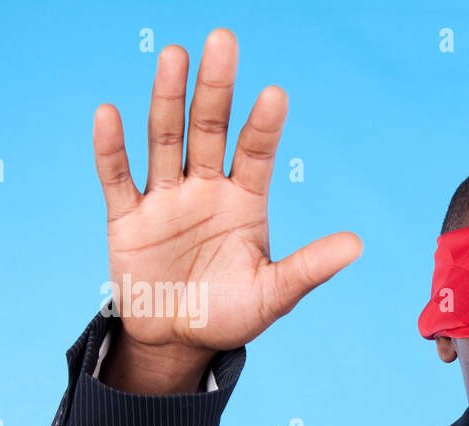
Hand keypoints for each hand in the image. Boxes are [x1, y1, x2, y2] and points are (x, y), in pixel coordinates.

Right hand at [93, 28, 360, 362]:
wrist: (179, 341)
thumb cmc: (231, 314)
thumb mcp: (275, 295)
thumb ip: (310, 267)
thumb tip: (358, 245)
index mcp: (245, 202)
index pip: (256, 153)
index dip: (264, 125)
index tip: (275, 94)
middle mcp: (206, 190)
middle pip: (210, 129)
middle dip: (216, 87)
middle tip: (223, 40)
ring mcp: (165, 199)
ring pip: (165, 139)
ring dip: (168, 99)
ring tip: (175, 56)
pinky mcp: (127, 218)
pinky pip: (117, 177)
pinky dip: (112, 148)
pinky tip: (110, 113)